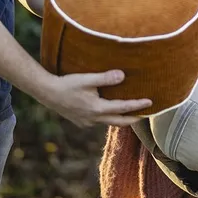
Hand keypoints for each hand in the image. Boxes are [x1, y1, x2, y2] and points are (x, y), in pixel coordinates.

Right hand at [36, 70, 151, 127]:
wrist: (47, 93)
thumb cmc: (67, 84)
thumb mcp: (87, 79)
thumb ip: (105, 78)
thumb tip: (122, 75)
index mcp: (98, 109)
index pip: (123, 108)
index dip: (138, 105)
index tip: (151, 102)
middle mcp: (94, 119)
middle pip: (119, 121)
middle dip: (133, 118)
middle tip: (146, 114)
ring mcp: (87, 122)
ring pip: (108, 122)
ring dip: (120, 118)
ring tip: (131, 112)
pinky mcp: (81, 121)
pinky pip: (99, 121)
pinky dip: (108, 117)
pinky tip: (109, 111)